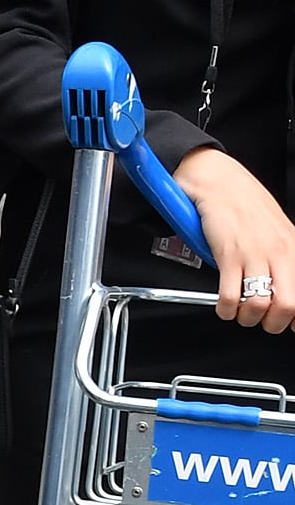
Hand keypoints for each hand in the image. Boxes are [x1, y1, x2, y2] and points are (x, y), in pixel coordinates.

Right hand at [174, 150, 294, 331]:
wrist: (218, 180)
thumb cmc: (244, 204)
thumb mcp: (277, 230)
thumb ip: (284, 259)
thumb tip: (287, 290)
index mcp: (293, 247)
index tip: (290, 323)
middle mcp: (278, 251)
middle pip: (286, 306)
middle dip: (272, 324)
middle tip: (261, 319)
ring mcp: (254, 253)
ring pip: (258, 305)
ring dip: (246, 317)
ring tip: (239, 311)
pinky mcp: (228, 254)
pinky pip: (229, 296)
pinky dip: (225, 309)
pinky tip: (224, 305)